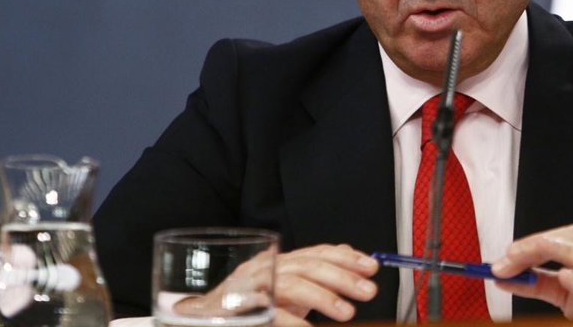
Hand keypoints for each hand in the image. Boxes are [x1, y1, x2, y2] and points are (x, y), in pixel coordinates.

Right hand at [173, 243, 378, 326]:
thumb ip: (314, 274)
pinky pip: (267, 312)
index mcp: (279, 261)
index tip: (372, 267)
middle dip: (342, 277)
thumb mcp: (288, 289)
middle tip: (369, 291)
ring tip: (346, 312)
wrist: (200, 319)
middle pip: (308, 265)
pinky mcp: (234, 309)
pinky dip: (290, 321)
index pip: (317, 252)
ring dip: (322, 297)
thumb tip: (351, 257)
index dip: (346, 258)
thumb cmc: (249, 306)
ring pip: (290, 283)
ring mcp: (248, 287)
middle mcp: (264, 267)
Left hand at [490, 224, 572, 319]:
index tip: (505, 257)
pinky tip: (567, 277)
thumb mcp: (569, 291)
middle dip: (538, 246)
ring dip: (560, 254)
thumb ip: (538, 282)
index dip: (532, 243)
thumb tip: (504, 277)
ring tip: (533, 254)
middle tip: (510, 258)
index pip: (564, 234)